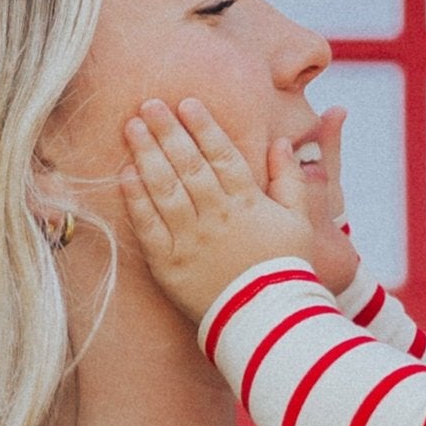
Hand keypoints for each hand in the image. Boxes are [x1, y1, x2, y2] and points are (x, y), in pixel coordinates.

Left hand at [123, 97, 355, 323]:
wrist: (268, 322)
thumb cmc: (286, 270)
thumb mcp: (300, 221)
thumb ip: (291, 179)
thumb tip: (282, 142)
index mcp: (248, 202)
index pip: (222, 155)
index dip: (203, 126)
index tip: (187, 103)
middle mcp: (217, 216)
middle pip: (189, 165)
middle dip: (168, 131)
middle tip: (150, 104)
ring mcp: (191, 239)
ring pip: (165, 189)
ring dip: (147, 155)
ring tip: (132, 127)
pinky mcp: (169, 264)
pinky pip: (149, 226)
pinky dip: (136, 200)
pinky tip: (126, 175)